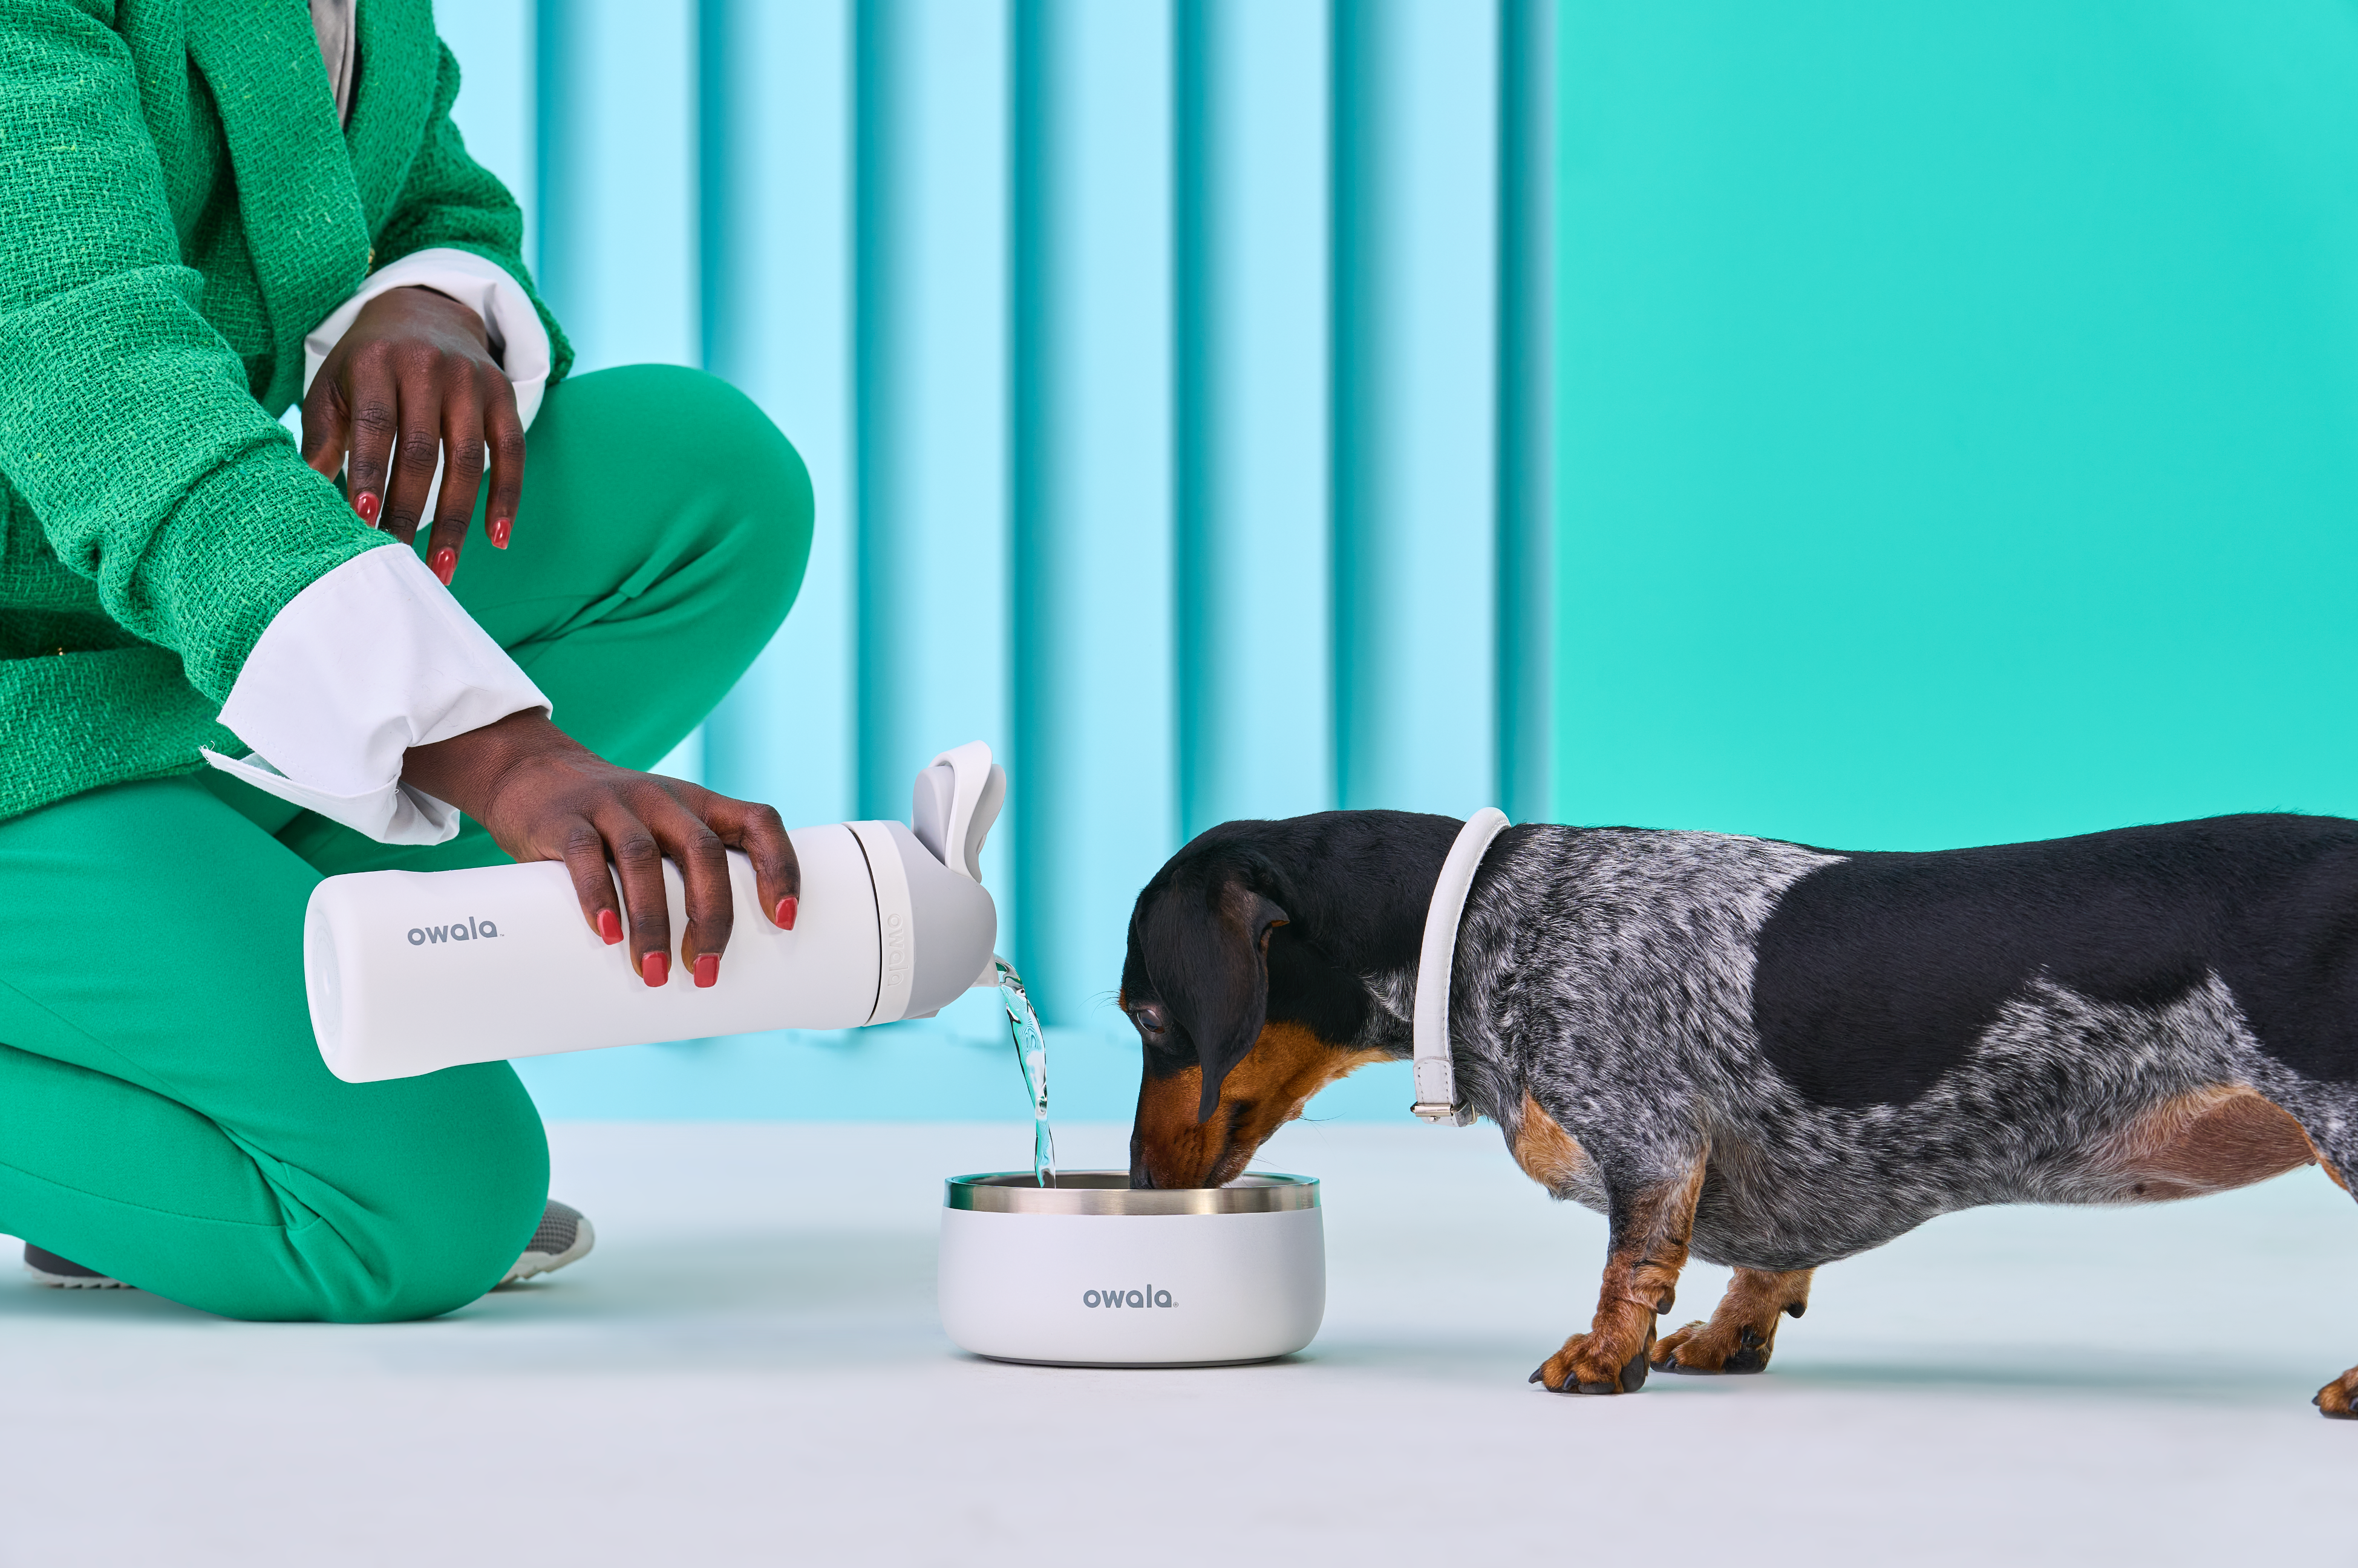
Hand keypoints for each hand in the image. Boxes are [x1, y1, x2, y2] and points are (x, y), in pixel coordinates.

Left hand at [301, 285, 525, 585]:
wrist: (424, 312)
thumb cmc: (367, 365)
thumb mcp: (333, 387)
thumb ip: (321, 438)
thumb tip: (307, 496)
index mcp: (376, 362)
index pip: (375, 424)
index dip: (371, 473)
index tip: (364, 521)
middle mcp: (427, 366)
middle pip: (422, 450)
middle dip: (408, 510)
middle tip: (396, 559)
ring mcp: (470, 380)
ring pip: (468, 460)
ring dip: (456, 520)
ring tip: (442, 567)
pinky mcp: (502, 394)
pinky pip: (512, 452)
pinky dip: (506, 498)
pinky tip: (496, 538)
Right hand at [401, 711, 800, 986]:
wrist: (531, 773)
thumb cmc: (613, 824)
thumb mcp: (662, 830)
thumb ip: (689, 874)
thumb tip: (715, 960)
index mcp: (699, 805)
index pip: (758, 822)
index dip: (780, 867)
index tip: (786, 921)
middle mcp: (663, 800)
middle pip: (702, 852)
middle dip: (711, 917)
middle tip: (705, 972)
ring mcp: (613, 805)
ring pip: (643, 859)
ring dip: (653, 922)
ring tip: (654, 972)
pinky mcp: (565, 819)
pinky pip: (585, 856)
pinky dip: (599, 897)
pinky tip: (607, 935)